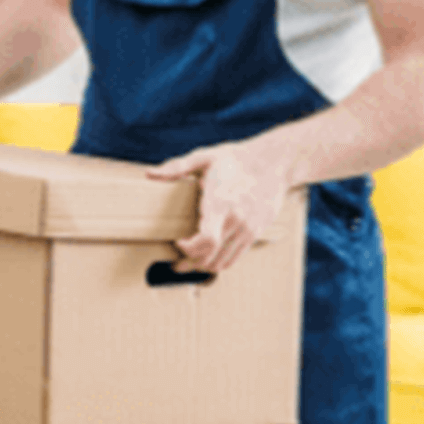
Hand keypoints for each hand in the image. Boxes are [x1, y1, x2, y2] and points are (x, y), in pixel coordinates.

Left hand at [147, 138, 292, 273]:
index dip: (188, 248)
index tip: (177, 241)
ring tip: (189, 263)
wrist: (274, 162)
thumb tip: (150, 174)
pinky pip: (236, 258)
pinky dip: (220, 262)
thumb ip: (177, 167)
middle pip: (211, 256)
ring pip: (223, 262)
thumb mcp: (204, 157)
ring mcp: (248, 229)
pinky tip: (208, 256)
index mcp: (220, 203)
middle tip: (176, 263)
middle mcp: (236, 221)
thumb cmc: (235, 159)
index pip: (206, 240)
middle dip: (190, 262)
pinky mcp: (256, 233)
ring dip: (204, 266)